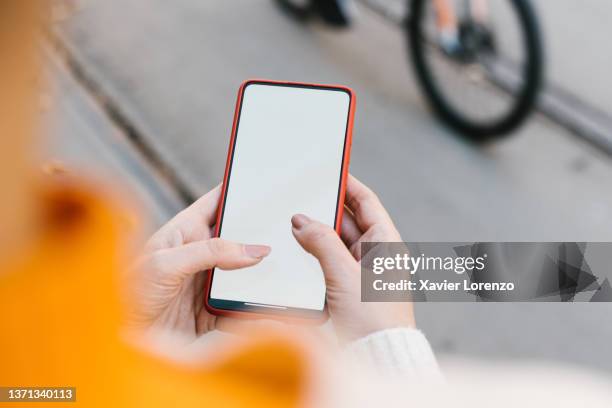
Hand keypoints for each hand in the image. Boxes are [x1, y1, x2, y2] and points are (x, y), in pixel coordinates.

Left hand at [127, 185, 270, 339]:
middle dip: (259, 231)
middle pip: (239, 236)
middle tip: (284, 225)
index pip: (216, 202)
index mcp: (183, 232)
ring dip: (263, 267)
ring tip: (287, 258)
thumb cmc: (128, 297)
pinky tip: (274, 295)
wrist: (125, 346)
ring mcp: (211, 282)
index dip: (237, 189)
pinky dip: (259, 298)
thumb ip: (210, 252)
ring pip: (247, 268)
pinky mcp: (218, 309)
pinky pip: (245, 300)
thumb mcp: (164, 264)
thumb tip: (254, 250)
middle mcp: (201, 254)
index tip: (262, 180)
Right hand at [291, 175, 414, 342]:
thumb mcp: (343, 275)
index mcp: (386, 243)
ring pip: (338, 241)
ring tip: (294, 221)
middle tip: (302, 196)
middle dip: (326, 209)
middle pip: (350, 220)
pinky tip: (299, 250)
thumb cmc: (372, 318)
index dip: (349, 184)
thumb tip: (301, 220)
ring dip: (318, 233)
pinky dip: (317, 253)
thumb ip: (322, 243)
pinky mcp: (350, 287)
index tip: (330, 170)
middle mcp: (377, 254)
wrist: (377, 356)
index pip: (367, 202)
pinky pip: (332, 260)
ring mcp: (364, 270)